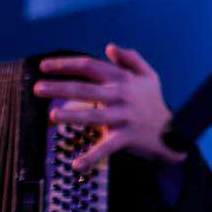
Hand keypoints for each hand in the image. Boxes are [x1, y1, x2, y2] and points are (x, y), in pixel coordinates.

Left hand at [36, 44, 185, 168]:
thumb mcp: (149, 75)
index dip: (67, 64)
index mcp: (123, 78)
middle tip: (38, 88)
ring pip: (95, 115)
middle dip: (60, 87)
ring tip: (52, 115)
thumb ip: (131, 59)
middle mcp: (122, 95)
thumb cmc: (154, 102)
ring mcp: (124, 116)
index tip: (44, 66)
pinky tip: (76, 164)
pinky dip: (92, 157)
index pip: (90, 66)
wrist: (173, 130)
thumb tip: (109, 47)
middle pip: (86, 88)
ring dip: (73, 115)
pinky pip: (107, 147)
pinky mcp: (127, 137)